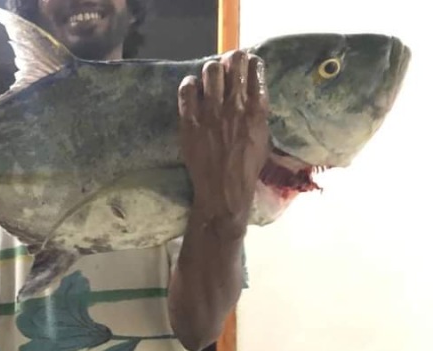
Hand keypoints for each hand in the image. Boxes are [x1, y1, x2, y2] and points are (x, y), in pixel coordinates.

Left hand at [178, 50, 270, 233]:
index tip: (245, 64)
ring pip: (210, 70)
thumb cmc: (246, 168)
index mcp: (257, 110)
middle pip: (233, 61)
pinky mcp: (190, 121)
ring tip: (209, 79)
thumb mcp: (263, 138)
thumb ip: (258, 113)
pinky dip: (190, 84)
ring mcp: (211, 113)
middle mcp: (235, 106)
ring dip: (210, 70)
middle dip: (231, 58)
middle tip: (226, 66)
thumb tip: (252, 93)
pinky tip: (192, 89)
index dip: (250, 62)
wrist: (223, 191)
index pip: (255, 68)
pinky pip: (187, 89)